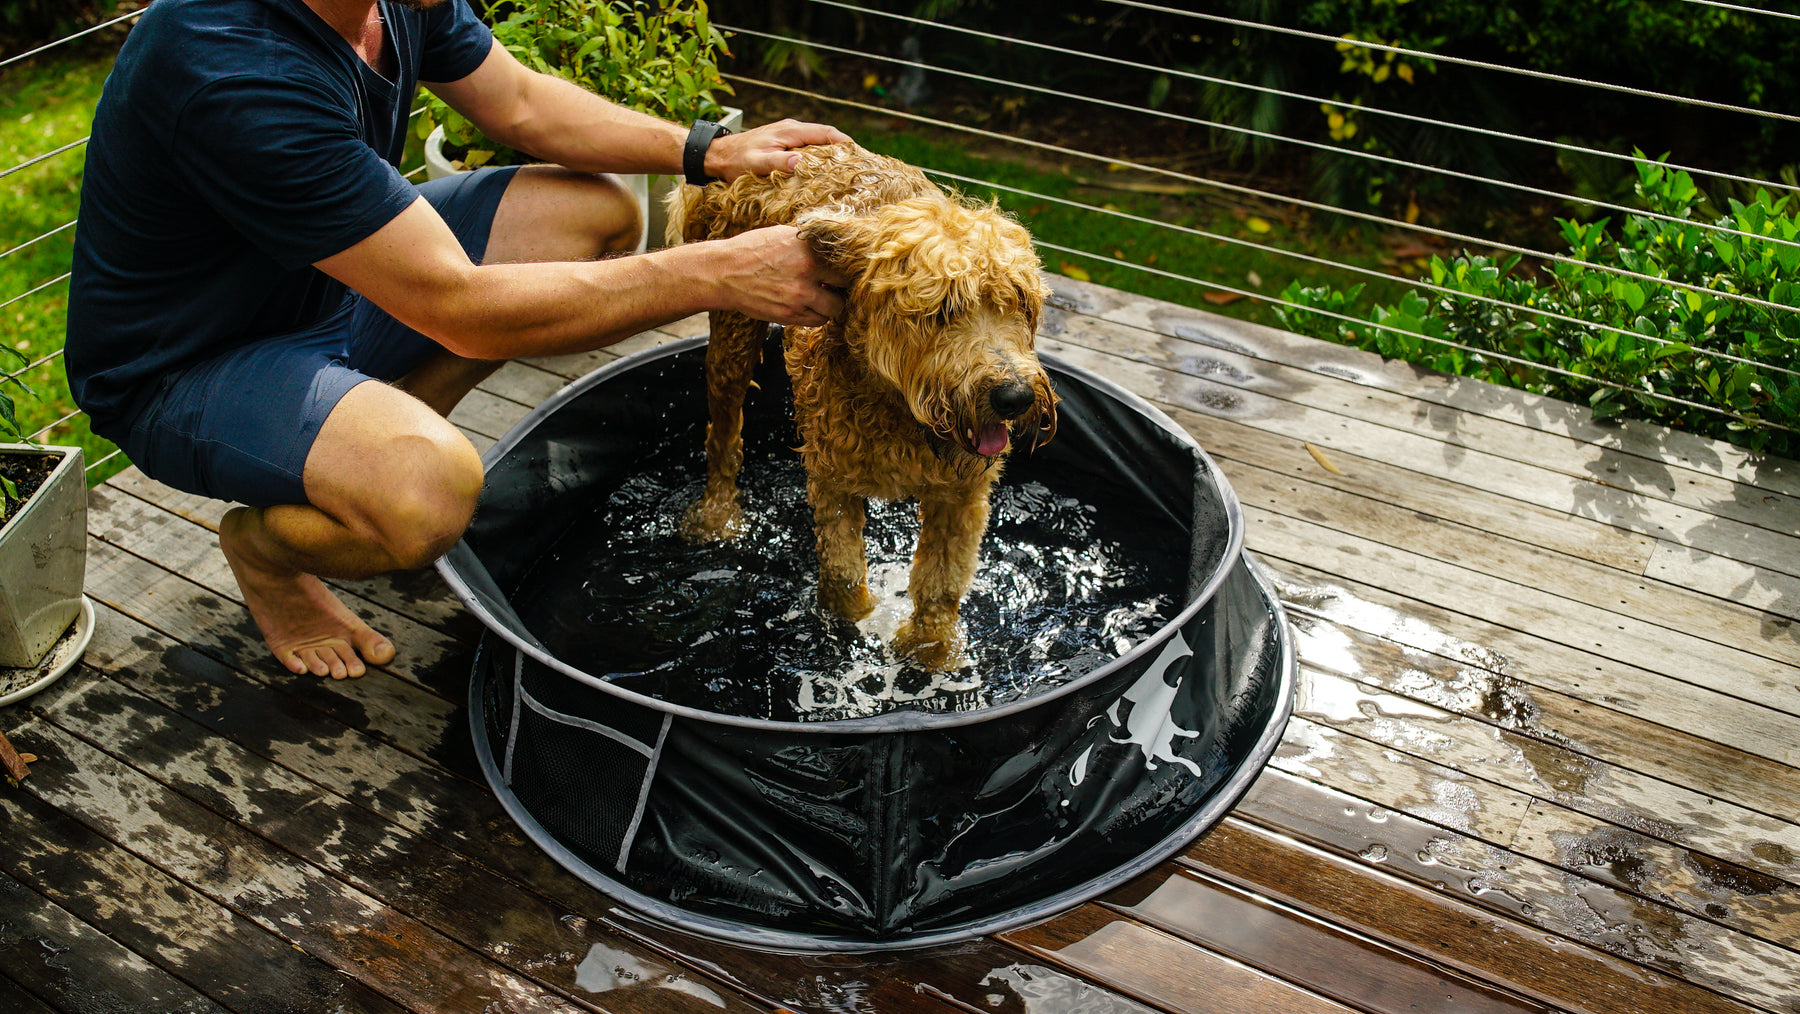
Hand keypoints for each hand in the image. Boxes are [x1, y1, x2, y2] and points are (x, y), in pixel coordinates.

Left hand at [709, 118, 852, 180]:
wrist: (717, 154)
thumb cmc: (736, 160)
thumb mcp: (756, 163)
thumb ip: (778, 162)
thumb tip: (801, 161)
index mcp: (790, 131)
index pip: (826, 133)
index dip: (845, 143)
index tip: (860, 156)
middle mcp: (792, 128)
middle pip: (826, 136)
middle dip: (844, 148)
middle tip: (859, 166)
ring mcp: (789, 134)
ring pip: (818, 141)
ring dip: (833, 153)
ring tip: (846, 169)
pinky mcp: (784, 142)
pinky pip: (809, 146)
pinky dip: (820, 155)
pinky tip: (824, 169)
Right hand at [711, 225, 850, 326]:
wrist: (724, 272)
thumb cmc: (752, 250)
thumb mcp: (783, 236)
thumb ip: (810, 245)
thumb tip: (833, 250)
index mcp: (808, 252)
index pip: (845, 266)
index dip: (847, 270)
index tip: (845, 272)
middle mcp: (807, 275)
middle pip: (844, 291)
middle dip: (842, 291)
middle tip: (836, 288)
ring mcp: (798, 298)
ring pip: (832, 311)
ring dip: (830, 306)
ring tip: (821, 297)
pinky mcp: (788, 316)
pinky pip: (815, 322)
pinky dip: (816, 315)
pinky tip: (807, 305)